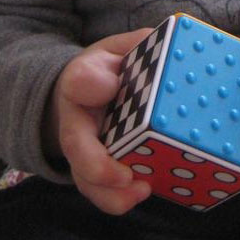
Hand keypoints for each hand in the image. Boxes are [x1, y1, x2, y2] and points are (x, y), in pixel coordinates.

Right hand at [45, 29, 154, 213]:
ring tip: (141, 190)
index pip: (81, 80)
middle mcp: (77, 119)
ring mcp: (83, 149)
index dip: (92, 84)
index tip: (112, 83)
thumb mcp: (117, 50)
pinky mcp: (94, 170)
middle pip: (76, 146)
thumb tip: (162, 41)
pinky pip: (99, 191)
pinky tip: (145, 191)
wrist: (82, 94)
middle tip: (124, 174)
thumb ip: (138, 45)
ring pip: (85, 178)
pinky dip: (118, 198)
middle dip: (97, 165)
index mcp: (83, 81)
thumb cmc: (106, 70)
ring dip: (110, 192)